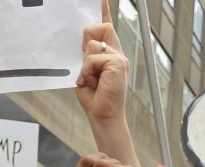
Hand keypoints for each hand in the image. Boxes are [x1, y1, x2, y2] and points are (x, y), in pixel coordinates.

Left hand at [76, 0, 128, 124]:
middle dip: (88, 36)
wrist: (104, 116)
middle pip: (101, 27)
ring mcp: (119, 58)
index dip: (104, 12)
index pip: (107, 28)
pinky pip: (93, 57)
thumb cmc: (95, 98)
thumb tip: (86, 43)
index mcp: (111, 55)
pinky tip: (89, 82)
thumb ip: (88, 56)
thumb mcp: (87, 72)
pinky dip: (87, 70)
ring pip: (93, 44)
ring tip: (88, 79)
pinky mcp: (117, 63)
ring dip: (85, 63)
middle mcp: (118, 54)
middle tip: (84, 56)